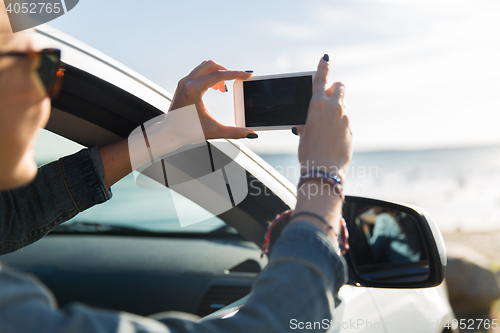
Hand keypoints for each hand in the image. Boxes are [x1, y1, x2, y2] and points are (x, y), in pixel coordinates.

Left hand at [169, 60, 255, 139]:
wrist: (169, 133)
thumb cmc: (188, 131)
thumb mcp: (214, 131)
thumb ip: (235, 132)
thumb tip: (251, 133)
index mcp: (193, 90)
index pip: (218, 75)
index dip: (236, 74)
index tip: (247, 74)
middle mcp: (187, 82)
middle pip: (211, 65)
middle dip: (226, 72)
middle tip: (235, 83)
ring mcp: (184, 82)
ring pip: (205, 67)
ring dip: (218, 73)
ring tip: (222, 89)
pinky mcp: (183, 84)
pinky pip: (199, 72)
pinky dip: (210, 76)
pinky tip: (215, 88)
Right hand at [295, 56, 351, 178]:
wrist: (323, 169)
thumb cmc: (308, 152)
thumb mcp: (303, 134)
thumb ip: (307, 123)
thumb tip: (305, 124)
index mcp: (317, 105)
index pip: (321, 79)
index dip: (322, 67)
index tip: (325, 59)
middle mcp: (333, 107)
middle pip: (340, 86)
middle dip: (335, 89)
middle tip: (328, 99)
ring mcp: (345, 118)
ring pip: (343, 105)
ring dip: (336, 109)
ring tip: (326, 127)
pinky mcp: (351, 129)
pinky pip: (345, 120)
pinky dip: (339, 124)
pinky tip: (332, 138)